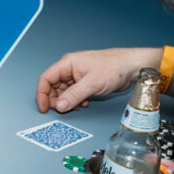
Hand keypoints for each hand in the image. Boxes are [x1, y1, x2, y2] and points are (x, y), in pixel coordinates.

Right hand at [35, 45, 160, 112]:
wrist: (131, 67)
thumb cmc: (114, 67)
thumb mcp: (92, 83)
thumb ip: (74, 95)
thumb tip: (60, 106)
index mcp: (68, 63)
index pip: (46, 79)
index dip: (42, 94)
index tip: (43, 108)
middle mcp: (70, 69)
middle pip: (53, 87)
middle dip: (56, 100)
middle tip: (62, 110)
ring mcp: (78, 76)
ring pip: (64, 92)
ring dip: (67, 101)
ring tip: (76, 106)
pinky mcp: (85, 82)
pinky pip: (74, 93)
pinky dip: (75, 101)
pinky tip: (83, 104)